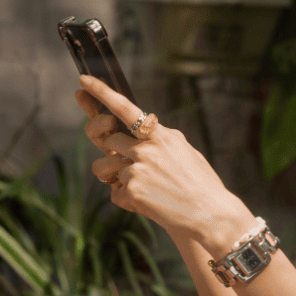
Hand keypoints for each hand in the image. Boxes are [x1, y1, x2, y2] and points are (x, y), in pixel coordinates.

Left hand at [74, 75, 255, 248]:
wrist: (211, 215)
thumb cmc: (201, 183)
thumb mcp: (185, 151)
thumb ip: (162, 139)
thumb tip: (146, 130)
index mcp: (161, 135)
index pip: (125, 108)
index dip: (102, 93)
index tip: (84, 79)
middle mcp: (146, 149)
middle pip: (111, 141)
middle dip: (117, 153)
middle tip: (137, 167)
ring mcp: (138, 170)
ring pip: (107, 167)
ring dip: (116, 176)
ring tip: (143, 187)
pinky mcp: (133, 192)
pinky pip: (115, 192)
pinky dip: (128, 199)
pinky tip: (150, 203)